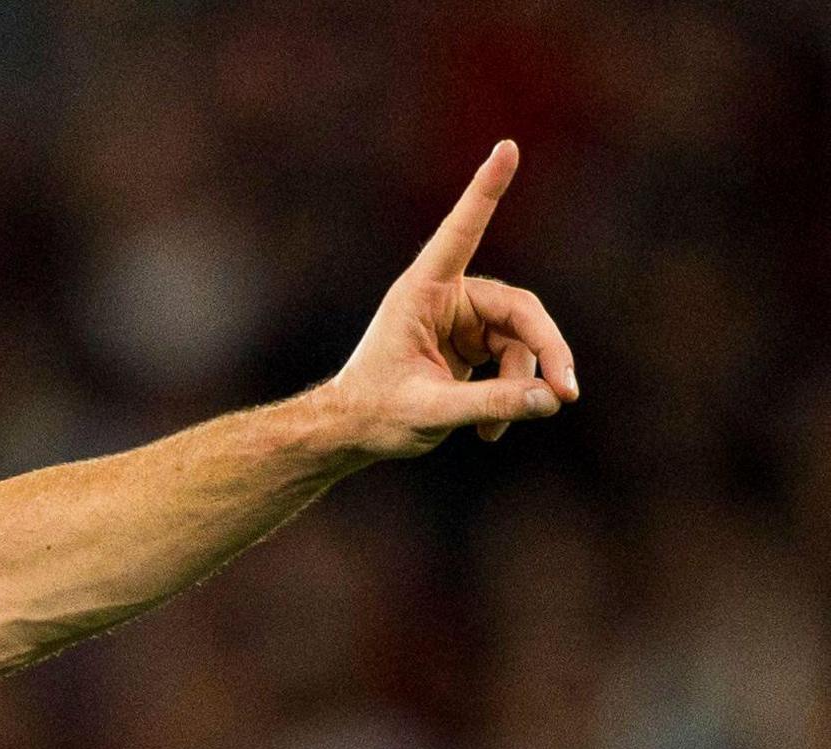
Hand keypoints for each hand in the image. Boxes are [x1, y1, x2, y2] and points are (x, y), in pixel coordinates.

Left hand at [321, 141, 580, 457]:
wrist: (351, 433)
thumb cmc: (374, 414)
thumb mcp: (430, 412)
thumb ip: (490, 404)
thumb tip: (551, 399)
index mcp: (421, 291)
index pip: (461, 232)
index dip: (485, 190)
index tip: (507, 147)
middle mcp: (445, 296)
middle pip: (520, 311)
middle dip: (546, 352)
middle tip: (567, 394)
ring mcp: (461, 319)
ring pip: (521, 341)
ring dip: (522, 384)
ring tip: (498, 429)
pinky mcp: (472, 343)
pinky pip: (512, 363)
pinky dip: (509, 397)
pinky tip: (489, 433)